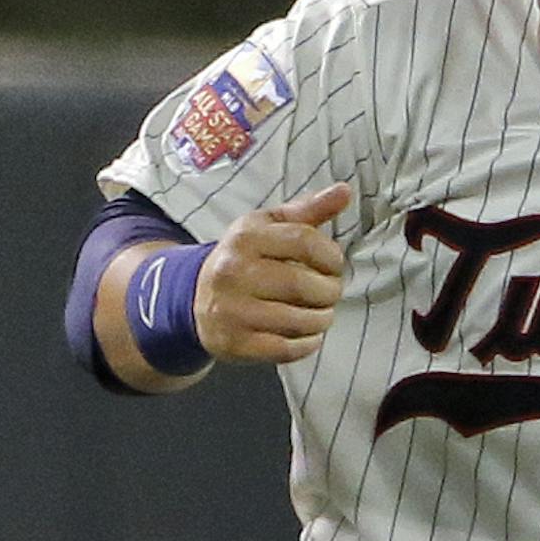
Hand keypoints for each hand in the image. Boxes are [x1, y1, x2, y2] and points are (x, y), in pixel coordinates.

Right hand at [195, 182, 350, 364]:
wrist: (195, 298)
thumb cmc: (243, 259)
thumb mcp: (267, 227)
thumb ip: (307, 211)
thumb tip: (344, 191)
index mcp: (245, 237)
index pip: (304, 241)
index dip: (331, 256)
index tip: (334, 265)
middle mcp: (234, 272)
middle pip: (304, 284)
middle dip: (329, 291)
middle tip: (329, 293)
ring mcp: (232, 310)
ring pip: (298, 320)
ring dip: (322, 319)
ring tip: (321, 314)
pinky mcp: (234, 342)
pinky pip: (286, 349)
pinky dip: (307, 344)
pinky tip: (308, 335)